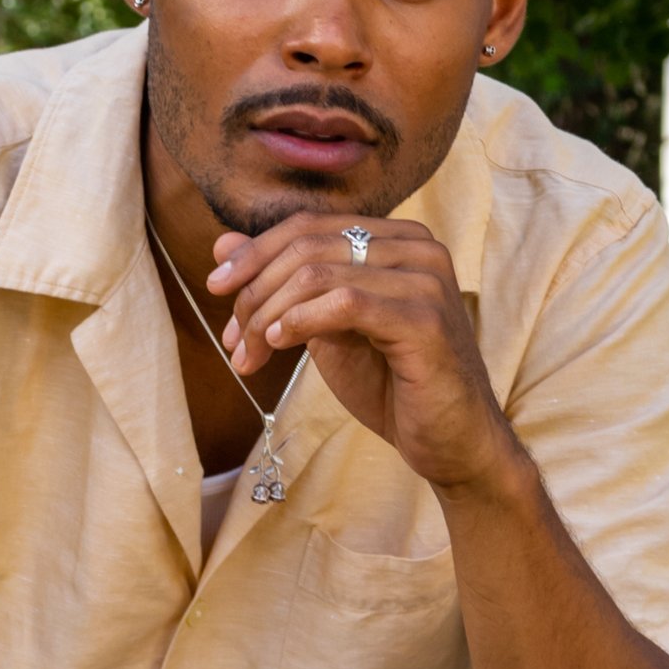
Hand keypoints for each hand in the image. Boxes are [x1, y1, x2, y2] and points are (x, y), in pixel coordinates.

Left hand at [209, 213, 515, 492]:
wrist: (451, 443)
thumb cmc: (393, 385)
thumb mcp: (326, 327)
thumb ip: (284, 283)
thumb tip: (222, 244)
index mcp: (397, 239)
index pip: (309, 225)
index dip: (254, 255)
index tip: (217, 290)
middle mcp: (418, 247)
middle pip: (307, 245)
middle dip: (255, 290)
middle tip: (233, 340)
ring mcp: (426, 280)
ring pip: (317, 273)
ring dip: (269, 315)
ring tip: (251, 355)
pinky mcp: (425, 320)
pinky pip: (344, 303)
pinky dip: (300, 321)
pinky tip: (280, 344)